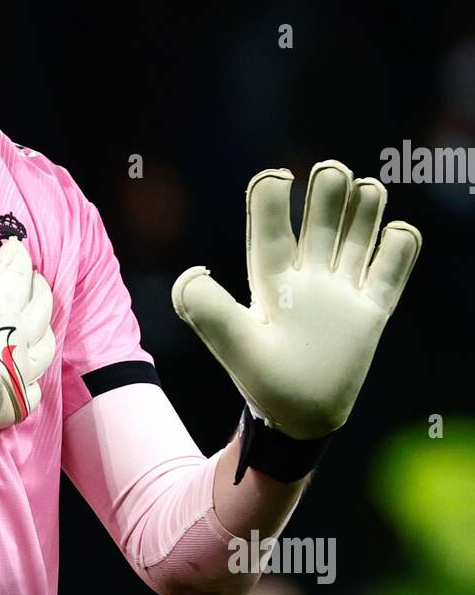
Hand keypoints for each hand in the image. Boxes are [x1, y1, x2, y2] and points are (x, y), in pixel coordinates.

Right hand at [0, 207, 55, 455]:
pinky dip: (32, 380)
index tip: (13, 247)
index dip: (17, 256)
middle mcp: (22, 332)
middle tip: (32, 278)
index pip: (19, 271)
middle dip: (38, 287)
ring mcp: (25, 367)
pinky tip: (27, 377)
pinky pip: (34, 388)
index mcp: (5, 303)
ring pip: (46, 344)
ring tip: (39, 321)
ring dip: (44, 329)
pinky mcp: (20, 398)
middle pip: (41, 304)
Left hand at [171, 160, 421, 438]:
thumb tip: (194, 271)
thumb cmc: (263, 382)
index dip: (271, 195)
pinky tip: (397, 235)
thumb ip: (206, 309)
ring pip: (357, 233)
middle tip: (332, 172)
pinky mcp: (371, 311)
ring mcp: (341, 291)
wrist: (300, 421)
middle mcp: (308, 276)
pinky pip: (391, 270)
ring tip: (367, 190)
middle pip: (321, 217)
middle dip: (329, 188)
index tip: (277, 178)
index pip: (271, 225)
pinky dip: (400, 246)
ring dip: (365, 207)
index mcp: (272, 278)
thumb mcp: (232, 344)